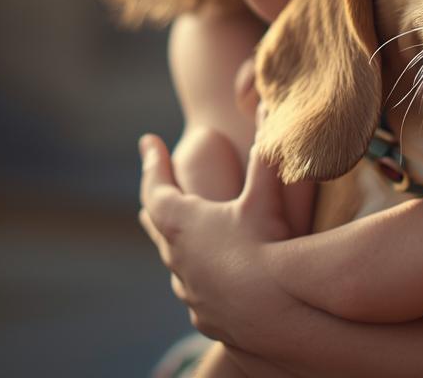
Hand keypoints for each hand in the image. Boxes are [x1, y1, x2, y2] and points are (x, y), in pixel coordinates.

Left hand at [139, 133, 293, 341]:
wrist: (274, 315)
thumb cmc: (266, 250)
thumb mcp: (265, 199)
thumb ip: (265, 156)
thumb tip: (264, 106)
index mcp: (182, 223)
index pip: (156, 187)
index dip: (153, 162)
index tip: (148, 141)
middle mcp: (177, 257)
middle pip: (157, 224)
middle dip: (157, 202)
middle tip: (153, 189)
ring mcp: (189, 290)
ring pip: (174, 261)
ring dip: (178, 244)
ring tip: (182, 236)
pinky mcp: (205, 316)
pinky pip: (194, 289)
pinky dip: (198, 275)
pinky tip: (211, 278)